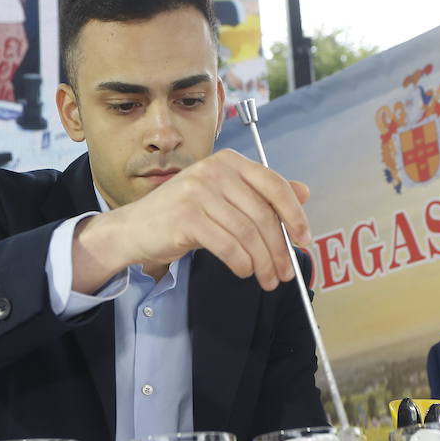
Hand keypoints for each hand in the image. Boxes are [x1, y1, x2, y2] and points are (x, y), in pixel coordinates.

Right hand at [73, 149, 311, 292]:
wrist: (135, 229)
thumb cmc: (183, 215)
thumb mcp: (225, 198)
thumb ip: (261, 194)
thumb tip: (304, 192)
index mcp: (228, 161)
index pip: (274, 184)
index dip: (294, 214)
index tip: (304, 240)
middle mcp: (214, 170)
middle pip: (262, 214)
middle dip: (279, 248)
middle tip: (286, 272)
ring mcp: (198, 192)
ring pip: (247, 233)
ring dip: (263, 262)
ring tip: (267, 279)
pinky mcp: (186, 217)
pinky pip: (228, 245)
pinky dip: (242, 262)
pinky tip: (245, 272)